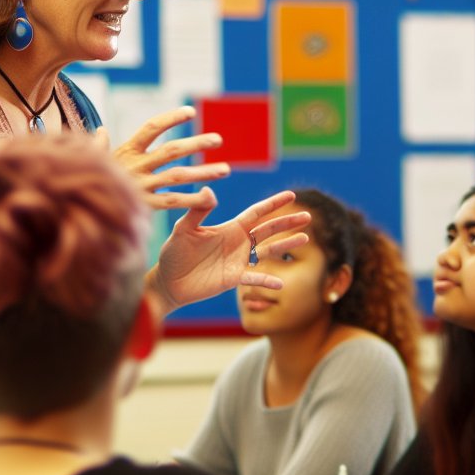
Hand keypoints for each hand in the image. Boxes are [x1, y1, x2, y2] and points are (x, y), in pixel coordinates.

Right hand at [101, 106, 230, 210]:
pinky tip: (210, 197)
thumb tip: (101, 131)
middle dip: (196, 144)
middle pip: (171, 151)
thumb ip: (99, 146)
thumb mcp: (93, 162)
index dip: (171, 118)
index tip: (191, 112)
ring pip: (178, 176)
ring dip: (204, 172)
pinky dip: (192, 199)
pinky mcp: (144, 206)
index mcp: (126, 151)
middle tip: (218, 140)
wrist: (82, 209)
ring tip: (225, 169)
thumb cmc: (89, 182)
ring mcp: (141, 186)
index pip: (151, 128)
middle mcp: (135, 166)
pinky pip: (173, 202)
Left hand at [146, 188, 309, 316]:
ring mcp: (238, 261)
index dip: (273, 204)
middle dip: (288, 222)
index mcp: (229, 228)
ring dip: (286, 245)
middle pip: (269, 229)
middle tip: (308, 216)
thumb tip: (209, 190)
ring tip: (305, 238)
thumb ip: (198, 211)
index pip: (256, 213)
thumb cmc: (173, 253)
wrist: (167, 281)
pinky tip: (281, 284)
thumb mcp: (184, 229)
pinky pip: (254, 278)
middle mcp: (238, 242)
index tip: (291, 195)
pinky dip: (266, 280)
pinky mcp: (233, 279)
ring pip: (268, 251)